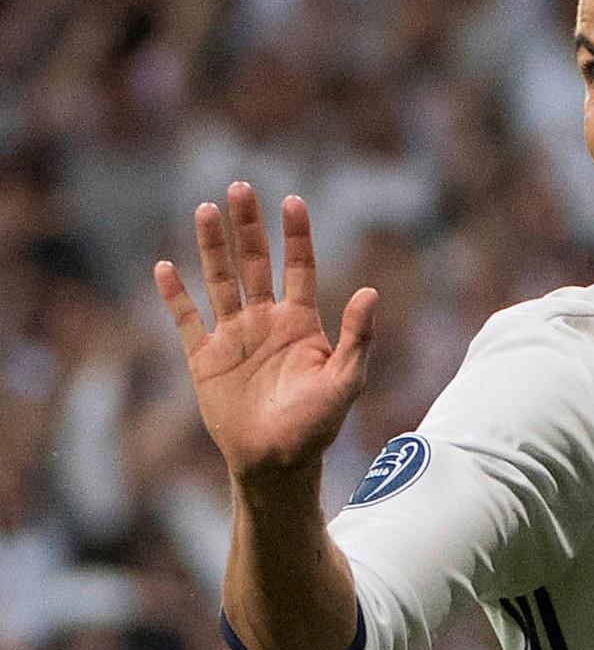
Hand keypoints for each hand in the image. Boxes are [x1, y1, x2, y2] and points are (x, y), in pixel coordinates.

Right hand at [153, 184, 375, 490]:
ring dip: (211, 246)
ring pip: (220, 280)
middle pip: (255, 263)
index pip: (299, 268)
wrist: (278, 461)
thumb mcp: (345, 380)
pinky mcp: (205, 357)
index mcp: (301, 324)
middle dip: (249, 227)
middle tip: (240, 188)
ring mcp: (234, 336)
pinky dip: (175, 295)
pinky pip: (187, 319)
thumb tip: (372, 293)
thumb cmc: (318, 425)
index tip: (293, 201)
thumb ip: (357, 337)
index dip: (296, 236)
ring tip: (206, 209)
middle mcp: (266, 322)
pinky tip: (165, 267)